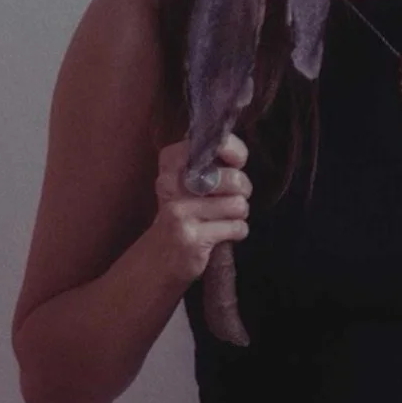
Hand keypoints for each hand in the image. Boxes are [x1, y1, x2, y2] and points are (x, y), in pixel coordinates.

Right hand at [151, 130, 251, 287]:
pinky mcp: (192, 238)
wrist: (158, 257)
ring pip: (237, 205)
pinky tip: (225, 234)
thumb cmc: (183, 213)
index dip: (235, 151)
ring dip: (239, 215)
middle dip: (243, 190)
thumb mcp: (188, 182)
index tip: (236, 163)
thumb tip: (239, 156)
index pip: (215, 144)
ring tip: (226, 218)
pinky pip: (236, 228)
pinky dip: (238, 232)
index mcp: (170, 163)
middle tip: (234, 198)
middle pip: (233, 179)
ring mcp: (180, 212)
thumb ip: (210, 163)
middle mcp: (171, 184)